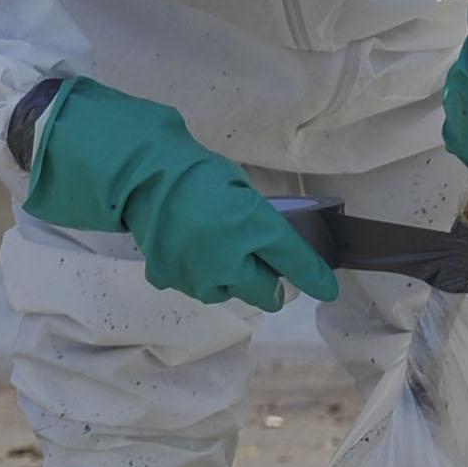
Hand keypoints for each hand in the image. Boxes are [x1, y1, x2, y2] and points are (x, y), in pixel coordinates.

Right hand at [20, 76, 338, 311]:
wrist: (139, 176)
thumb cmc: (196, 173)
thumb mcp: (239, 190)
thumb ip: (259, 222)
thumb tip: (271, 245)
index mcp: (254, 227)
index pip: (296, 263)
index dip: (315, 278)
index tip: (327, 289)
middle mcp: (231, 258)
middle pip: (267, 292)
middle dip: (270, 284)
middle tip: (264, 268)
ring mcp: (200, 274)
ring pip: (231, 293)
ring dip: (234, 281)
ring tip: (219, 254)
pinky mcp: (172, 280)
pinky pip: (198, 287)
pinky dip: (201, 276)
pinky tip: (192, 253)